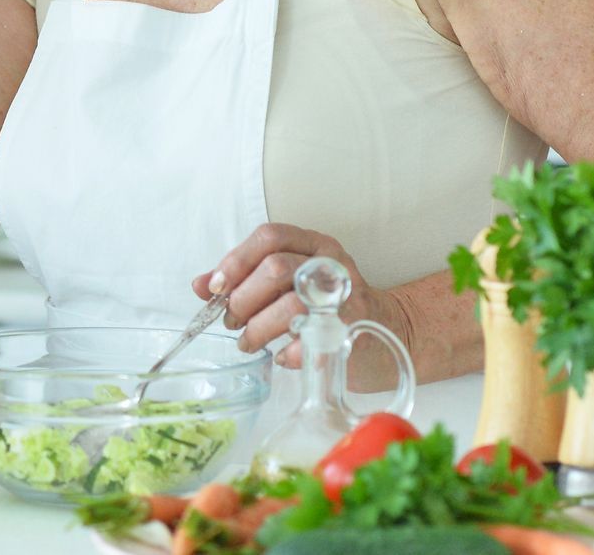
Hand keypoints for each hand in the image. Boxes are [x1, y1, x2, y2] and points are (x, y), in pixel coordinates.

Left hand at [194, 223, 412, 392]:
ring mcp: (347, 300)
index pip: (270, 237)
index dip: (236, 260)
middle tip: (232, 321)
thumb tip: (201, 285)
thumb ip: (246, 279)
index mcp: (316, 245)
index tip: (216, 287)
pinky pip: (309, 343)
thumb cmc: (328, 305)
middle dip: (243, 299)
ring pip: (290, 305)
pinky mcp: (353, 336)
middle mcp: (333, 266)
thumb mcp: (291, 281)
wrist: (392, 335)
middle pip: (276, 269)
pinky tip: (281, 356)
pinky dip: (286, 353)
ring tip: (248, 342)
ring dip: (258, 329)